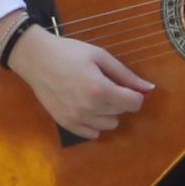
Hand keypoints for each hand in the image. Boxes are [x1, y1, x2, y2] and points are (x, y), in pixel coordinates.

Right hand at [8, 24, 153, 136]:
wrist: (35, 58)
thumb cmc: (69, 52)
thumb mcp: (99, 56)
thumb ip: (125, 74)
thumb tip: (149, 88)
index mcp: (99, 89)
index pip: (133, 103)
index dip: (136, 95)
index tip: (127, 86)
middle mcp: (89, 108)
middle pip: (121, 112)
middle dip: (120, 99)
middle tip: (105, 84)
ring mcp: (76, 118)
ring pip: (109, 125)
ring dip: (108, 112)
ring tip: (95, 96)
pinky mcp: (65, 123)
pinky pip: (92, 133)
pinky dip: (94, 123)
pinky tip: (86, 107)